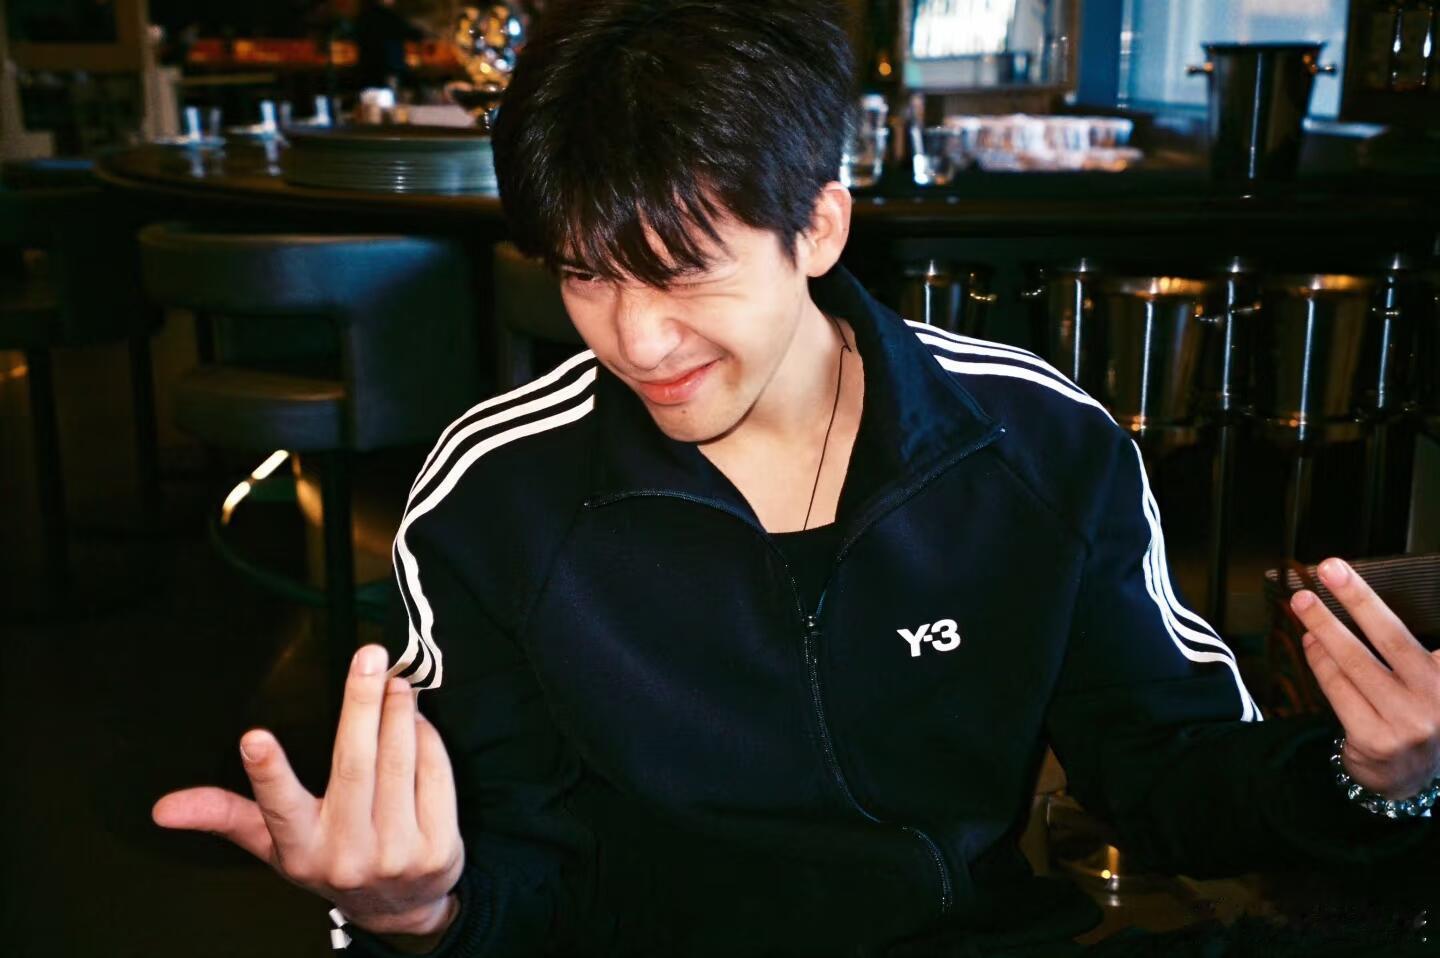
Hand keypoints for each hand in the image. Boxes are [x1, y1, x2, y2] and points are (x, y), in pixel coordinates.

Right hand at [152, 645, 464, 936]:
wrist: (399, 908)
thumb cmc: (331, 860)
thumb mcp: (276, 845)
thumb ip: (228, 815)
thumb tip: (163, 808)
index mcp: (301, 848)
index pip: (278, 808)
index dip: (267, 773)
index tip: (253, 737)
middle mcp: (347, 852)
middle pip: (355, 767)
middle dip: (361, 706)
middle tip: (368, 656)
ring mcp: (396, 853)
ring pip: (399, 765)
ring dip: (399, 713)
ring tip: (395, 678)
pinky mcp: (438, 849)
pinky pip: (434, 777)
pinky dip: (428, 741)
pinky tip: (418, 720)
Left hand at [1292, 557, 1439, 801]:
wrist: (1409, 778)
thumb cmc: (1415, 715)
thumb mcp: (1429, 682)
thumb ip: (1407, 652)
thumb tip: (1358, 601)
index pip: (1412, 635)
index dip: (1379, 604)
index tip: (1358, 574)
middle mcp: (1435, 699)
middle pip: (1390, 637)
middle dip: (1358, 598)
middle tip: (1329, 569)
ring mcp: (1406, 722)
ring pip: (1355, 663)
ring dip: (1324, 627)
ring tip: (1303, 603)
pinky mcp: (1373, 739)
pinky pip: (1337, 689)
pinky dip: (1320, 661)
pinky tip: (1310, 642)